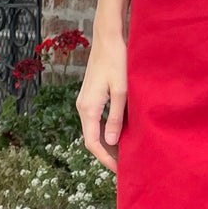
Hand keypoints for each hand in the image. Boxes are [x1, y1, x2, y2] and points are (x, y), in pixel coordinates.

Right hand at [77, 30, 126, 173]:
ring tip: (125, 152)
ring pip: (94, 129)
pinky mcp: (91, 95)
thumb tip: (112, 142)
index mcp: (88, 108)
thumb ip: (116, 118)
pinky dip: (107, 130)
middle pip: (92, 138)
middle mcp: (82, 106)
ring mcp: (85, 101)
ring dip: (107, 142)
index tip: (119, 170)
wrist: (108, 38)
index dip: (105, 159)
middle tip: (125, 165)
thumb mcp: (122, 92)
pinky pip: (96, 119)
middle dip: (107, 153)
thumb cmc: (117, 62)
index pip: (92, 143)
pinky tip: (121, 133)